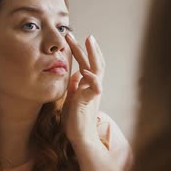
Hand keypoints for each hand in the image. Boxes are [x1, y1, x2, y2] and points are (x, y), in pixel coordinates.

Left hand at [62, 33, 105, 147]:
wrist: (81, 137)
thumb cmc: (76, 120)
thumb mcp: (73, 99)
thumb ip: (75, 87)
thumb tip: (75, 75)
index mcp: (88, 85)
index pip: (89, 64)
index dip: (83, 51)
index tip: (73, 38)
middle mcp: (93, 87)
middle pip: (95, 62)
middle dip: (87, 47)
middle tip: (78, 33)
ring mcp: (93, 93)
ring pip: (97, 69)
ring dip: (92, 54)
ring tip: (88, 40)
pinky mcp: (90, 101)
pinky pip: (95, 87)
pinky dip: (91, 78)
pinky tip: (85, 71)